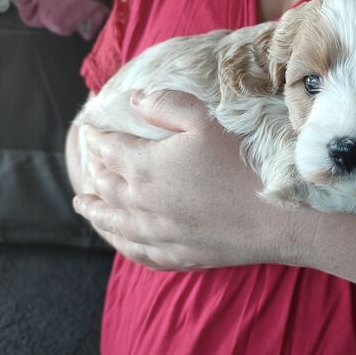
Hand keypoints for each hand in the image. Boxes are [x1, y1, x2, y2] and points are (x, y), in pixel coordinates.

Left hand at [72, 91, 288, 269]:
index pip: (109, 148)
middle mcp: (142, 202)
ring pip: (113, 222)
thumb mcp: (207, 121)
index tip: (90, 129)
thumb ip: (167, 105)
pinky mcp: (175, 255)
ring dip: (94, 211)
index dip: (97, 137)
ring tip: (82, 204)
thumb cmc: (242, 164)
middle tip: (91, 163)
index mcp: (145, 166)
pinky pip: (136, 252)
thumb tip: (135, 99)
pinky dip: (120, 243)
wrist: (274, 219)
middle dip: (94, 171)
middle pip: (106, 186)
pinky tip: (119, 240)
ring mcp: (157, 233)